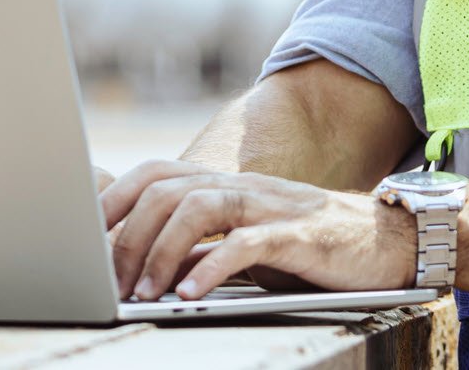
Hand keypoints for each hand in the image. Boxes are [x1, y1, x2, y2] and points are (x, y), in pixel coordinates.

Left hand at [97, 159, 413, 300]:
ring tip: (144, 293)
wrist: (386, 243)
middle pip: (166, 188)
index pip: (154, 173)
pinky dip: (211, 266)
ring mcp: (270, 206)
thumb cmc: (307, 247)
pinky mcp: (299, 234)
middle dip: (129, 234)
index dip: (113, 197)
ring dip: (162, 252)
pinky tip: (190, 294)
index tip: (81, 236)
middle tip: (112, 281)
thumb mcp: (244, 242)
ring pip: (199, 207)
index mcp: (224, 184)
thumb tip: (140, 261)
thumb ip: (199, 244)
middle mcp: (242, 186)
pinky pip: (246, 243)